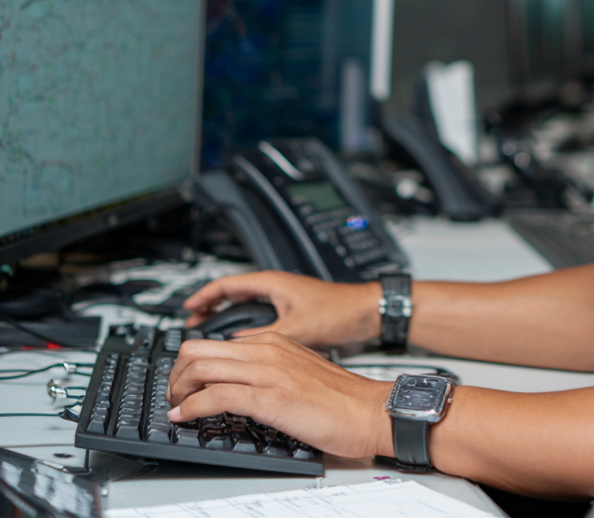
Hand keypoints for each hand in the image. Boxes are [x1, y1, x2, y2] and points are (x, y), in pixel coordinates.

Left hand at [166, 332, 393, 458]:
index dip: (188, 365)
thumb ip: (269, 370)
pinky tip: (185, 418)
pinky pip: (217, 396)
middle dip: (175, 375)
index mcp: (273, 342)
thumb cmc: (339, 398)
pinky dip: (192, 408)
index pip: (213, 342)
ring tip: (176, 408)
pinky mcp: (271, 398)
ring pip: (202, 368)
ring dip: (178, 391)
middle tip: (174, 397)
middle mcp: (267, 350)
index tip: (182, 385)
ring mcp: (268, 372)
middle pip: (198, 350)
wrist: (369, 409)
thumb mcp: (298, 372)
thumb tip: (238, 384)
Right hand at [182, 271, 380, 345]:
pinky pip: (258, 317)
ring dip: (225, 319)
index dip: (204, 296)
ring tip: (209, 337)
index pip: (227, 284)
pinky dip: (243, 328)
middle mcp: (277, 288)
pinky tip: (240, 346)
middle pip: (232, 294)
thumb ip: (265, 338)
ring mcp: (284, 300)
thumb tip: (235, 349)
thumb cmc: (340, 311)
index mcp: (273, 283)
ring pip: (244, 306)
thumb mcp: (297, 328)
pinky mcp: (292, 314)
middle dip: (209, 308)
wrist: (367, 313)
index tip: (187, 309)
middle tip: (192, 326)